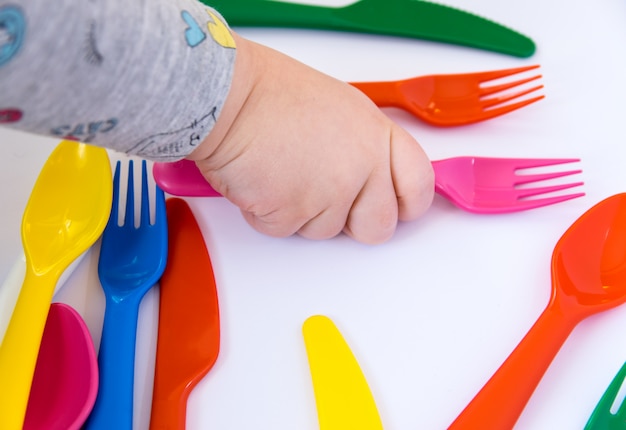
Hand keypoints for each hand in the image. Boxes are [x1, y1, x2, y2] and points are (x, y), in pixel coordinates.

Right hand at [188, 33, 433, 243]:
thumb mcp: (341, 109)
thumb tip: (369, 177)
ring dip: (302, 212)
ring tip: (282, 171)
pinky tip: (263, 179)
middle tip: (328, 198)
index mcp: (376, 135)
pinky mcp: (292, 214)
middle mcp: (361, 167)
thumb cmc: (272, 94)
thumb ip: (364, 146)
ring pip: (326, 231)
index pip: (418, 185)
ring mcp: (329, 194)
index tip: (398, 208)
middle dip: (354, 223)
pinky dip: (269, 213)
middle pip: (378, 226)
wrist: (227, 97)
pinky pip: (286, 230)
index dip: (408, 204)